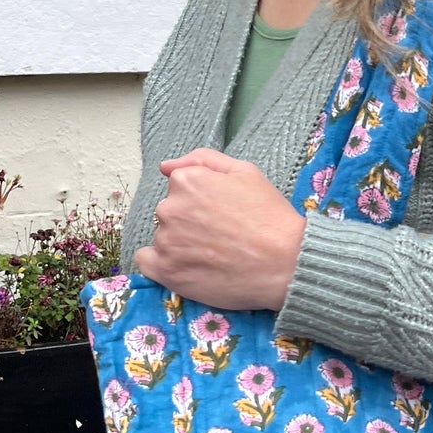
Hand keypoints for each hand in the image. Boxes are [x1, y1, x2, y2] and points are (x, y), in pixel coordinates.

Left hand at [133, 148, 305, 311]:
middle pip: (171, 214)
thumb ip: (202, 160)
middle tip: (221, 237)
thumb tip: (165, 167)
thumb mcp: (245, 171)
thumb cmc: (270, 216)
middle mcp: (170, 208)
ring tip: (214, 256)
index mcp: (186, 181)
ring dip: (181, 245)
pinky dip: (162, 264)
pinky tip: (187, 267)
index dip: (202, 202)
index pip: (180, 188)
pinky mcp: (166, 271)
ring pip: (164, 238)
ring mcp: (166, 241)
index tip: (221, 215)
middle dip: (190, 223)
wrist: (285, 262)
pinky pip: (147, 263)